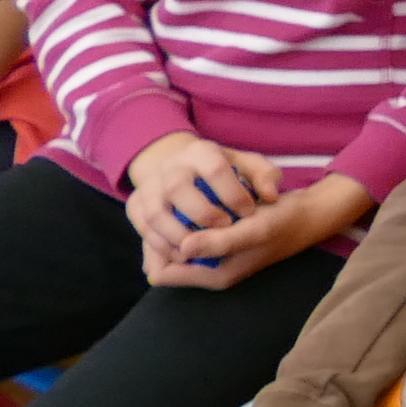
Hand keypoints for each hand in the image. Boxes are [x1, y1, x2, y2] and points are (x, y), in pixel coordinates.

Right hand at [126, 131, 274, 253]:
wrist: (182, 169)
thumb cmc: (223, 172)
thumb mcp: (247, 166)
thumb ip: (265, 176)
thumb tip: (270, 195)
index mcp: (199, 152)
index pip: (214, 168)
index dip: (232, 193)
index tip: (248, 211)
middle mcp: (169, 166)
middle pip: (177, 188)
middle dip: (203, 213)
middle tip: (225, 229)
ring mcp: (149, 186)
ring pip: (155, 212)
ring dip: (179, 235)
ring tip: (203, 249)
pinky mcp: (135, 205)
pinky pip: (143, 229)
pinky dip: (161, 246)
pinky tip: (183, 255)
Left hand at [142, 173, 371, 289]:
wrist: (309, 214)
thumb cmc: (283, 221)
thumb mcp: (254, 229)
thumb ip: (219, 242)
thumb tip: (182, 247)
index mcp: (214, 275)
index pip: (160, 272)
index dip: (155, 248)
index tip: (164, 219)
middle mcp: (210, 270)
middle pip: (162, 260)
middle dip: (161, 236)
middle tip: (169, 208)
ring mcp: (214, 259)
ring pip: (172, 248)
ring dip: (173, 227)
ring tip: (181, 205)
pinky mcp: (219, 245)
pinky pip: (187, 237)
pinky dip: (186, 222)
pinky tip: (195, 202)